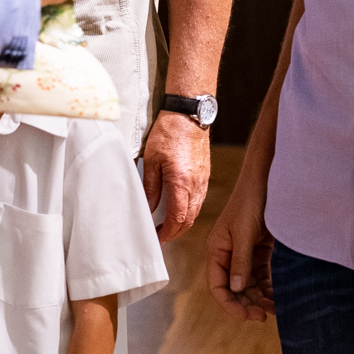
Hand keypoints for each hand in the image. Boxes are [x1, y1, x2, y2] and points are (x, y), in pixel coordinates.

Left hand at [143, 111, 210, 242]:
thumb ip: (150, 187)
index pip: (177, 219)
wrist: (188, 115)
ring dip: (182, 223)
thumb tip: (148, 208)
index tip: (156, 239)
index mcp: (181, 182)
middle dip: (175, 233)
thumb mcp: (151, 160)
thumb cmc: (168, 133)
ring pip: (195, 212)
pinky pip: (199, 201)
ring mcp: (203, 181)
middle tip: (160, 237)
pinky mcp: (205, 176)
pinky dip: (189, 211)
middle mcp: (196, 185)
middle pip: (189, 221)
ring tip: (167, 226)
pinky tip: (178, 209)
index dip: (166, 233)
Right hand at [204, 163, 273, 321]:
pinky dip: (268, 287)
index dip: (229, 304)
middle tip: (264, 316)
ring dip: (260, 298)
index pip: (217, 285)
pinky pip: (262, 275)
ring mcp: (244, 253)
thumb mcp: (244, 232)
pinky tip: (277, 298)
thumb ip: (241, 261)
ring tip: (275, 311)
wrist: (267, 181)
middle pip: (235, 288)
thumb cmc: (250, 202)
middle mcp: (228, 254)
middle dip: (248, 304)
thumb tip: (237, 289)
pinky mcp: (259, 250)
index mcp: (217, 250)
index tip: (245, 317)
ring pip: (250, 285)